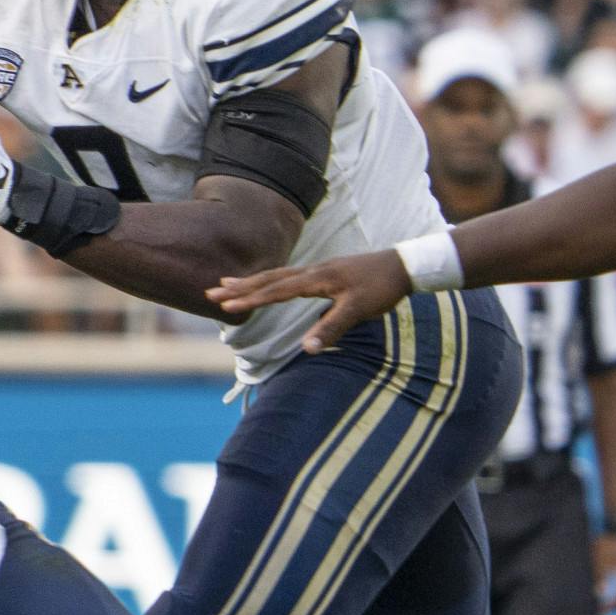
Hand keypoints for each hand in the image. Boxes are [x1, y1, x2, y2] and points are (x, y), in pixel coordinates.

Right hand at [209, 249, 413, 351]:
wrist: (404, 265)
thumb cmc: (382, 288)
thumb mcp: (359, 310)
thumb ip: (332, 327)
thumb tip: (307, 349)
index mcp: (317, 280)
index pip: (276, 291)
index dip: (251, 300)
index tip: (227, 306)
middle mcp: (312, 271)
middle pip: (268, 279)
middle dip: (239, 287)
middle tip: (211, 292)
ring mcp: (316, 270)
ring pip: (275, 275)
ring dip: (249, 281)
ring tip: (225, 283)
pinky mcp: (322, 272)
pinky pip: (286, 275)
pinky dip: (268, 279)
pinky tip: (264, 282)